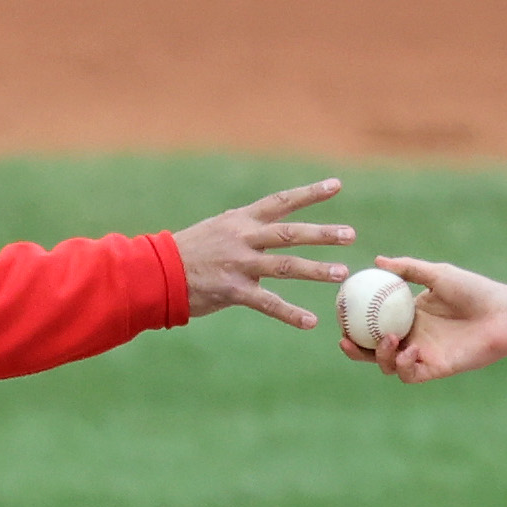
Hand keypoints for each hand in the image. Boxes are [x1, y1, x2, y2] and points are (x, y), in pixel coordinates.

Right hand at [175, 178, 353, 326]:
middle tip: (350, 234)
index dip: (309, 194)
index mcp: (241, 220)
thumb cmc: (190, 251)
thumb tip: (273, 225)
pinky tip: (310, 322)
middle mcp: (243, 238)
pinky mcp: (232, 291)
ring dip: (315, 269)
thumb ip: (247, 228)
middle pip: (289, 233)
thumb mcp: (219, 229)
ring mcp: (239, 264)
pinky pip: (267, 303)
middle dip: (321, 233)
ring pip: (284, 266)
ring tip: (341, 273)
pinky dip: (289, 313)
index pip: (281, 202)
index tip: (336, 185)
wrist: (157, 271)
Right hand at [348, 254, 506, 383]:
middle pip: (374, 348)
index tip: (340, 313)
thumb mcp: (438, 274)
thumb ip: (408, 269)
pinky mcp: (436, 369)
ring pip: (388, 364)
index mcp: (410, 314)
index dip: (354, 321)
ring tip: (388, 339)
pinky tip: (410, 351)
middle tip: (346, 339)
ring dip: (381, 355)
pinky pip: (410, 374)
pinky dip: (404, 366)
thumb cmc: (475, 290)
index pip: (373, 321)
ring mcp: (423, 354)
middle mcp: (412, 336)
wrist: (503, 315)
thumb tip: (377, 260)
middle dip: (356, 349)